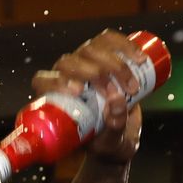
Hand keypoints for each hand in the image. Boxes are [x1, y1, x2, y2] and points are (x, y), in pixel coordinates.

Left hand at [32, 29, 146, 164]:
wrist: (121, 133)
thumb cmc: (105, 140)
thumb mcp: (109, 142)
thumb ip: (113, 126)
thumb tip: (117, 101)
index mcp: (55, 99)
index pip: (43, 81)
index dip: (57, 82)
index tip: (78, 91)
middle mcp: (64, 76)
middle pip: (69, 62)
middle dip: (94, 74)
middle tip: (115, 93)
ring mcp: (83, 62)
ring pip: (91, 49)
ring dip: (114, 64)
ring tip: (133, 86)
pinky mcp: (103, 53)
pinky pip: (110, 40)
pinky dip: (125, 46)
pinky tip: (139, 58)